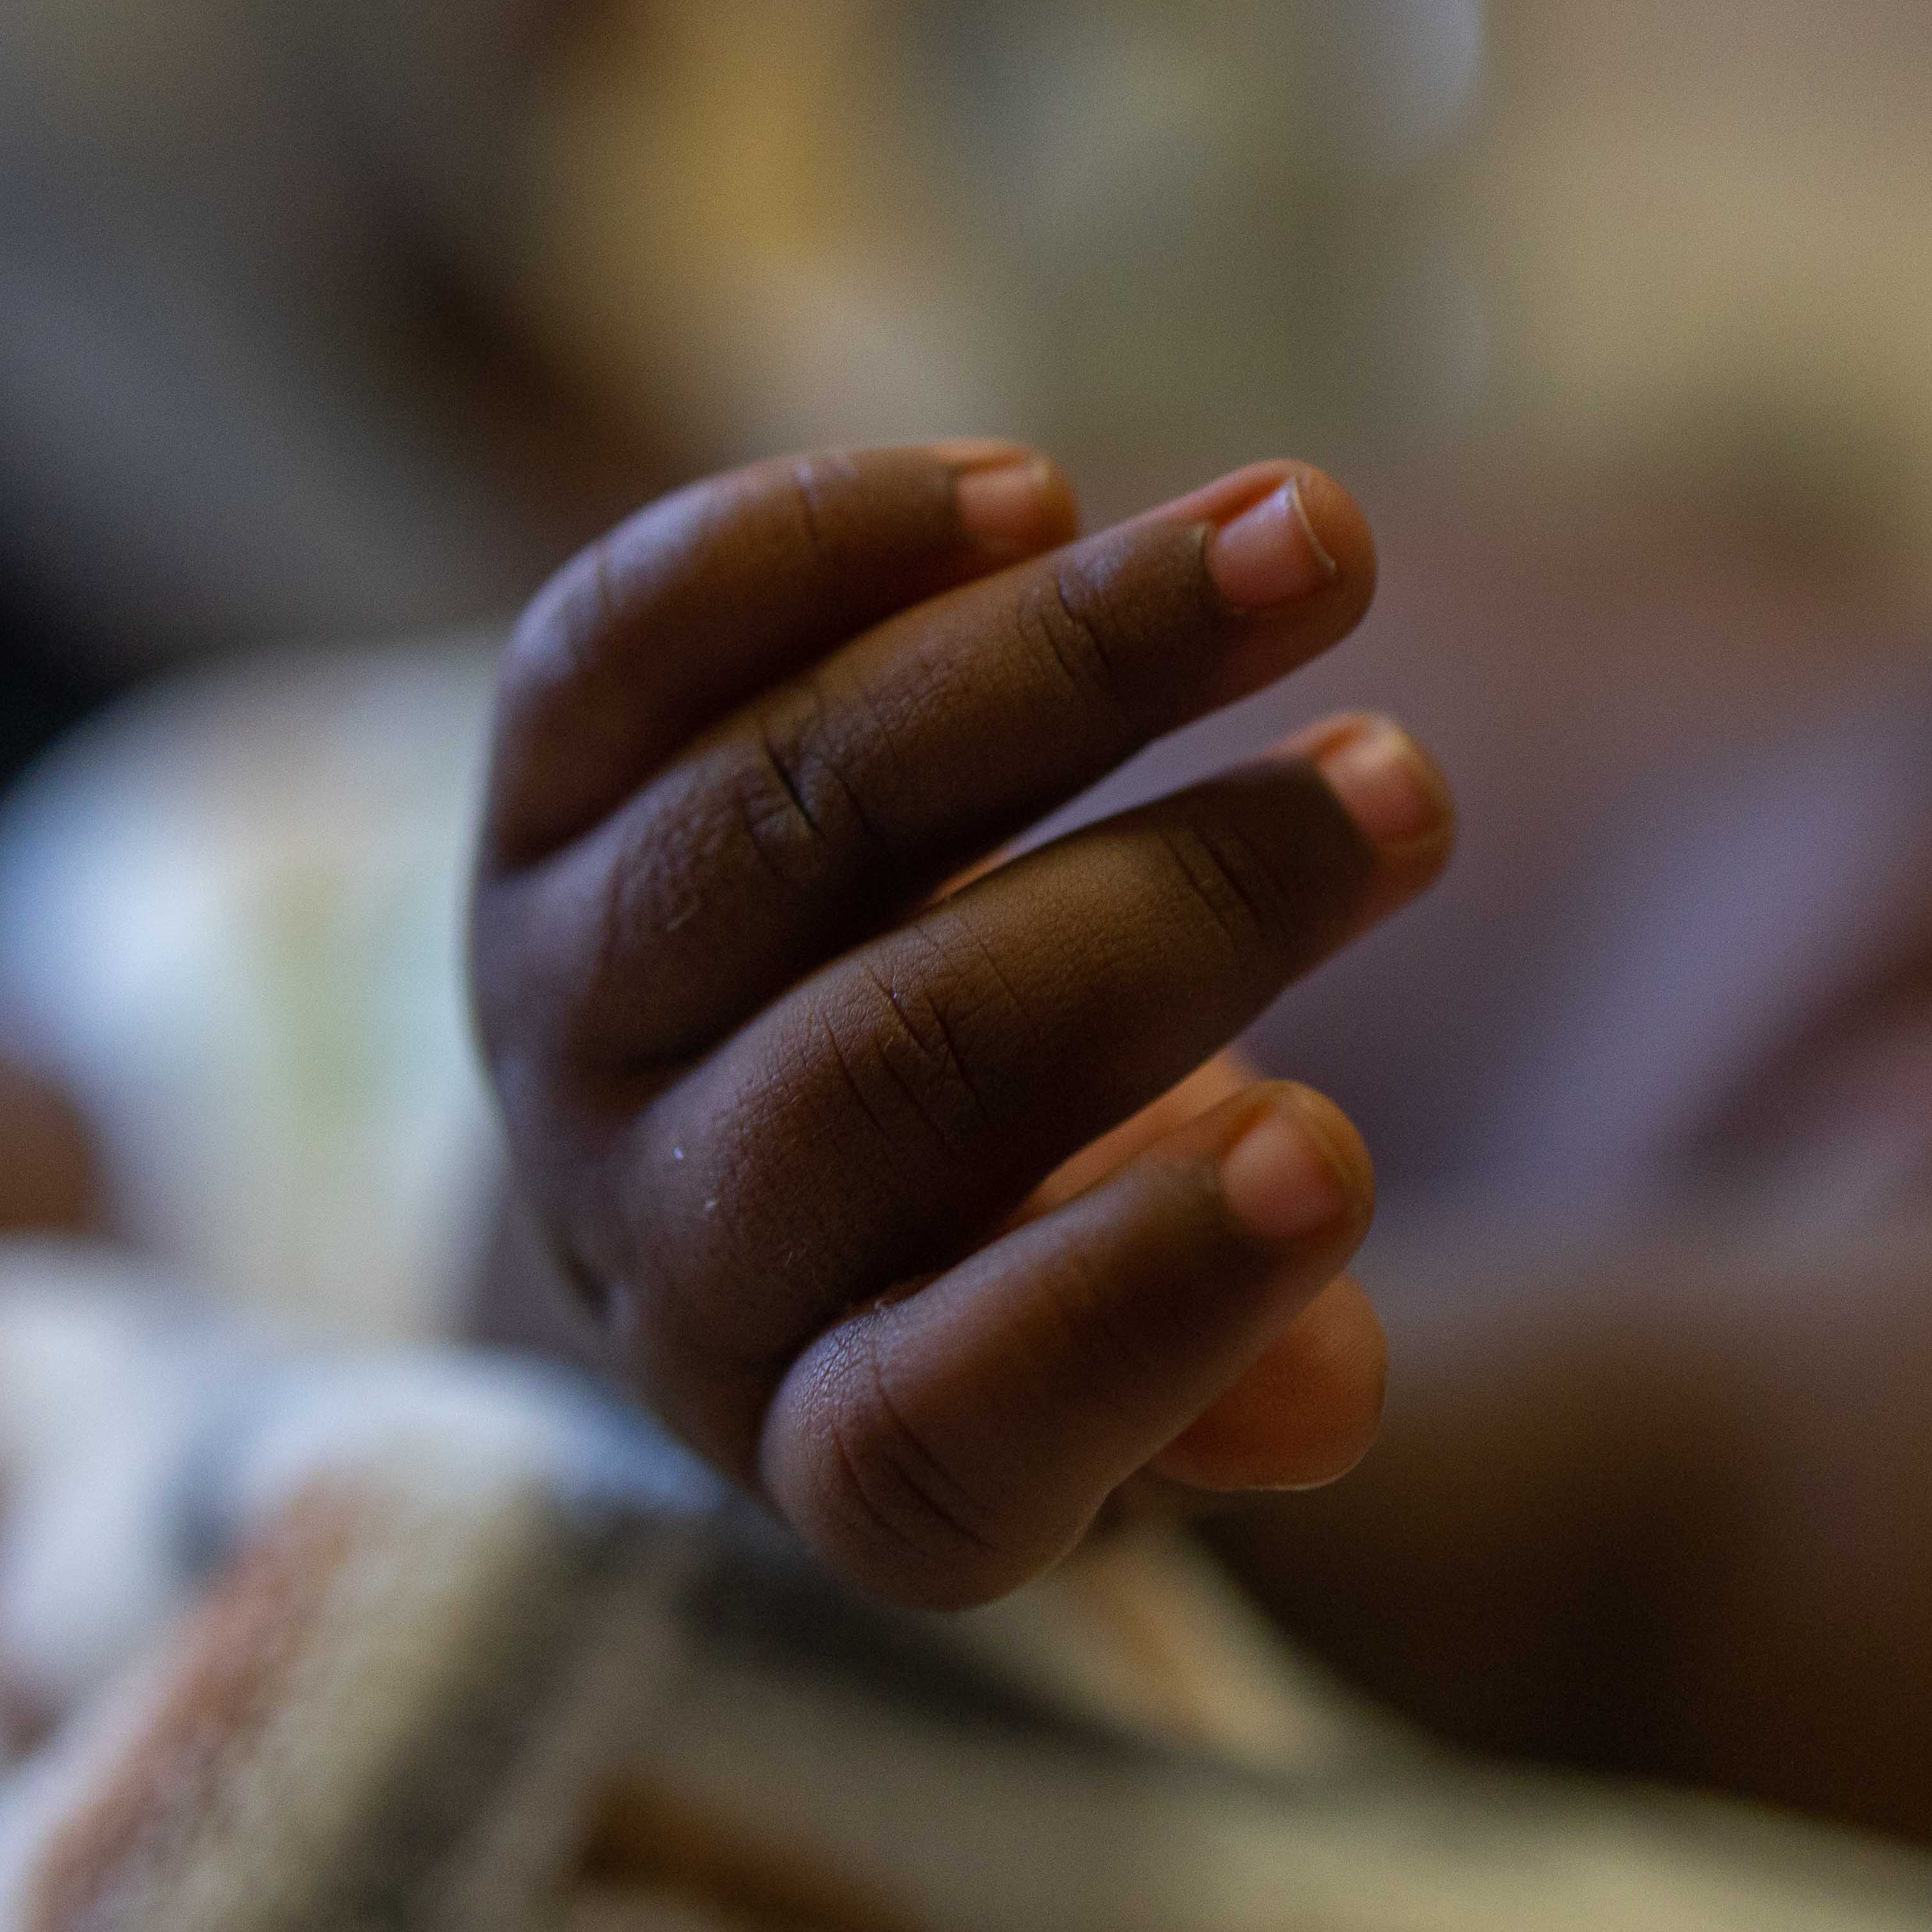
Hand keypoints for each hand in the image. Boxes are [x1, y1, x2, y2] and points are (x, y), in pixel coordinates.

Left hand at [469, 444, 1452, 1605]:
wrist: (776, 1149)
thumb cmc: (1030, 1254)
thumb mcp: (1148, 1365)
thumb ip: (1228, 1382)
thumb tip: (1319, 1386)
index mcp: (816, 1435)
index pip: (931, 1430)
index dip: (1130, 1303)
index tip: (1337, 1159)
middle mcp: (658, 1241)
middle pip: (883, 1073)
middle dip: (1174, 911)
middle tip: (1404, 789)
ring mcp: (563, 1015)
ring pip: (780, 820)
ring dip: (1064, 664)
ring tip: (1313, 550)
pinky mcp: (527, 803)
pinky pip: (617, 652)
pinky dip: (816, 551)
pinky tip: (1026, 497)